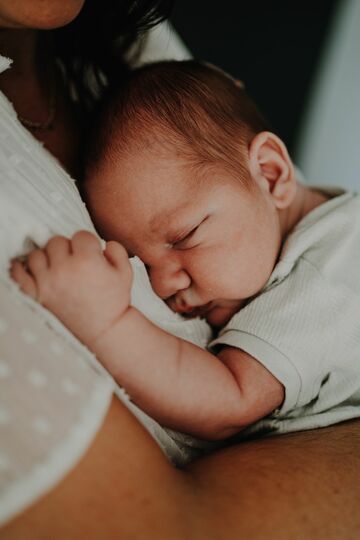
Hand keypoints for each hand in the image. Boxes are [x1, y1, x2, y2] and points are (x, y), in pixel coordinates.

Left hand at [10, 231, 132, 344]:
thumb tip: (104, 243)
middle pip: (57, 241)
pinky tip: (31, 270)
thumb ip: (117, 250)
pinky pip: (18, 274)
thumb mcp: (126, 273)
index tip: (91, 254)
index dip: (88, 244)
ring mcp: (48, 282)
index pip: (80, 235)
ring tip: (57, 268)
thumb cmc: (115, 302)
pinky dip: (21, 270)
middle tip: (74, 262)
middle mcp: (65, 268)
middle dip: (67, 249)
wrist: (104, 330)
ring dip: (46, 258)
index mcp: (87, 260)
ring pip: (37, 255)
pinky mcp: (36, 295)